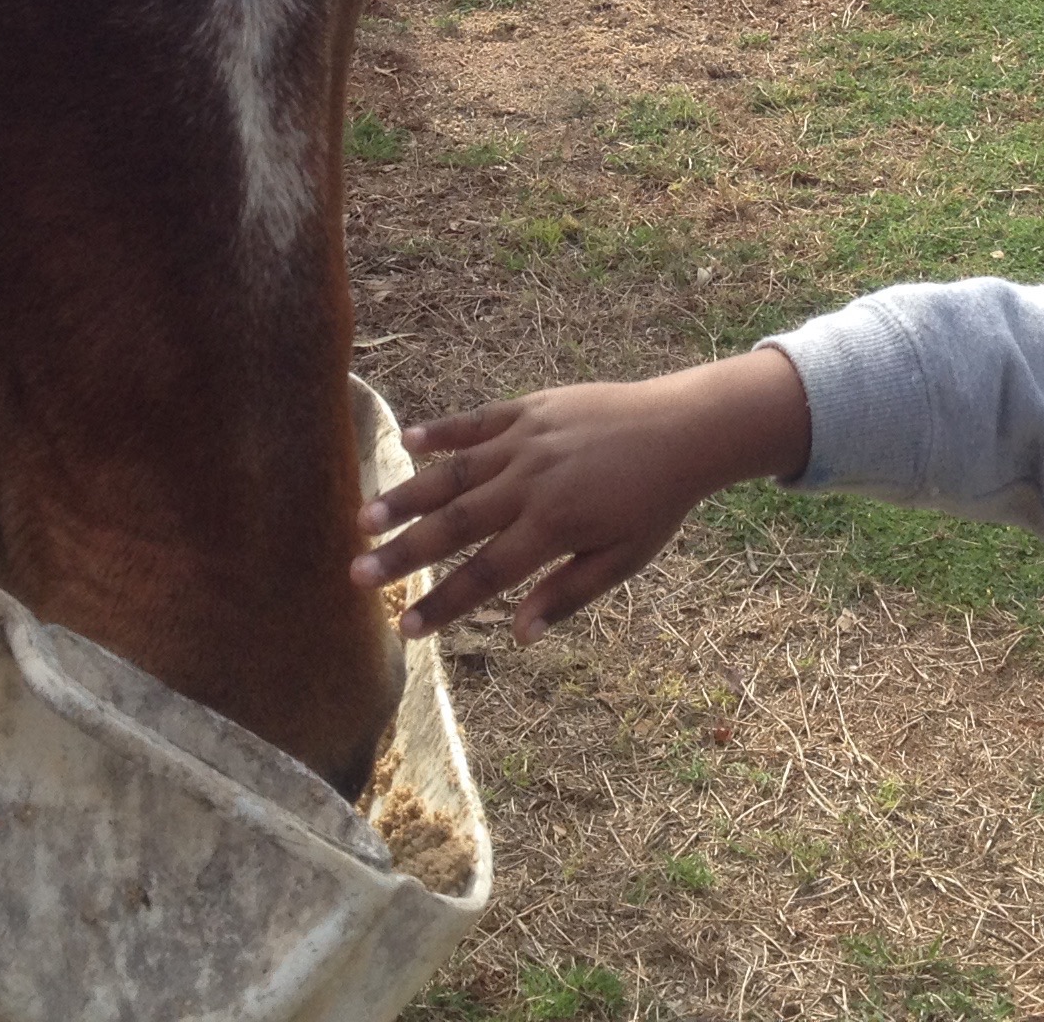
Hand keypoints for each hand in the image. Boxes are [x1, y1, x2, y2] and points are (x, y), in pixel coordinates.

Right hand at [350, 347, 812, 641]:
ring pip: (454, 472)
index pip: (485, 576)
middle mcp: (531, 483)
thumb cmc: (655, 504)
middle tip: (357, 575)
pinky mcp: (532, 408)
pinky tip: (407, 440)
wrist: (685, 430)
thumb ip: (567, 594)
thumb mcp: (622, 560)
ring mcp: (527, 441)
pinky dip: (443, 431)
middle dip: (403, 553)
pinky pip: (478, 421)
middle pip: (454, 524)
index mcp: (553, 527)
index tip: (404, 629)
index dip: (442, 604)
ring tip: (364, 517)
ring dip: (406, 495)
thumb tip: (518, 635)